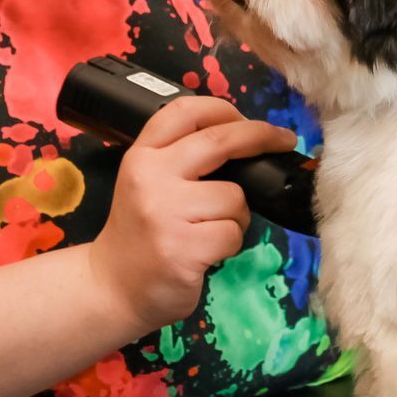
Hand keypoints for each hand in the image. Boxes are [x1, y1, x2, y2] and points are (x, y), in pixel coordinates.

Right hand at [88, 96, 299, 330]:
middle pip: (219, 141)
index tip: (248, 118)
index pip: (184, 112)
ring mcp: (165, 213)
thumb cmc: (140, 235)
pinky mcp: (183, 248)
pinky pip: (233, 233)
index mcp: (142, 156)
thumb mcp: (147, 185)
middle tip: (284, 140)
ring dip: (237, 215)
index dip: (223, 108)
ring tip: (212, 230)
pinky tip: (207, 252)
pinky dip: (230, 243)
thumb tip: (243, 141)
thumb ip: (181, 161)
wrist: (113, 288)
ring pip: (234, 197)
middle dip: (260, 136)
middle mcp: (150, 177)